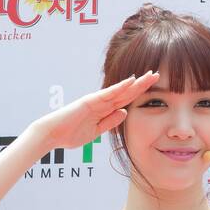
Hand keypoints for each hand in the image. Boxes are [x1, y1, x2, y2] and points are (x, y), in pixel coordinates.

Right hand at [32, 70, 159, 150]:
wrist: (52, 134)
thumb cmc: (70, 134)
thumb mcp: (95, 132)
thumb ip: (109, 122)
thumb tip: (124, 112)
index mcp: (103, 110)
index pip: (125, 100)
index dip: (139, 93)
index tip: (153, 88)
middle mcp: (101, 102)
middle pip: (126, 92)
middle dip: (142, 84)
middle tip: (157, 75)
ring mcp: (96, 100)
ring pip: (121, 90)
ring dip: (136, 83)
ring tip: (151, 75)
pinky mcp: (90, 101)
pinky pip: (108, 93)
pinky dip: (120, 87)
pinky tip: (132, 80)